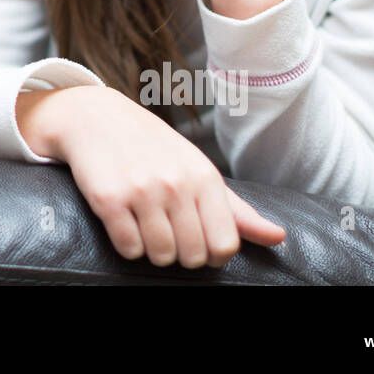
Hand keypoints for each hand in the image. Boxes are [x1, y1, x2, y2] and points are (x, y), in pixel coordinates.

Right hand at [19, 85, 285, 268]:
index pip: (225, 245)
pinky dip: (127, 245)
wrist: (94, 116)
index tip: (196, 242)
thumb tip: (279, 237)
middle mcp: (176, 184)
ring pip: (161, 256)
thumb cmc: (151, 146)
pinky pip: (129, 249)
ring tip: (144, 225)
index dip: (211, 255)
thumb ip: (237, 209)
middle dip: (180, 254)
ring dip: (152, 250)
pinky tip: (124, 222)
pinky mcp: (109, 199)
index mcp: (204, 177)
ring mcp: (142, 192)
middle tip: (166, 231)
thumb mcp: (197, 169)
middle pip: (193, 256)